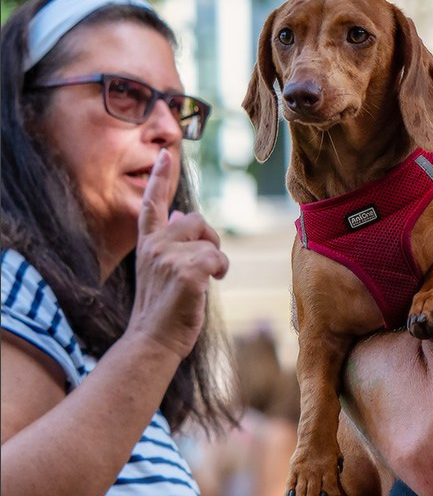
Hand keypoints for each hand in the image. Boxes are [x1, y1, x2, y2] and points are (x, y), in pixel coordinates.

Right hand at [128, 149, 228, 358]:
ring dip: (215, 260)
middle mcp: (154, 246)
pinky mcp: (186, 270)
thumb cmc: (163, 308)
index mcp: (148, 244)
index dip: (160, 178)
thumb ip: (169, 241)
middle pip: (195, 220)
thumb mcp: (161, 269)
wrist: (152, 342)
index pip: (153, 204)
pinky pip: (218, 258)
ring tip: (201, 282)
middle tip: (205, 265)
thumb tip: (177, 214)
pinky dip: (221, 270)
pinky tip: (210, 285)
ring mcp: (168, 257)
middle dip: (208, 238)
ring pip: (209, 241)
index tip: (165, 154)